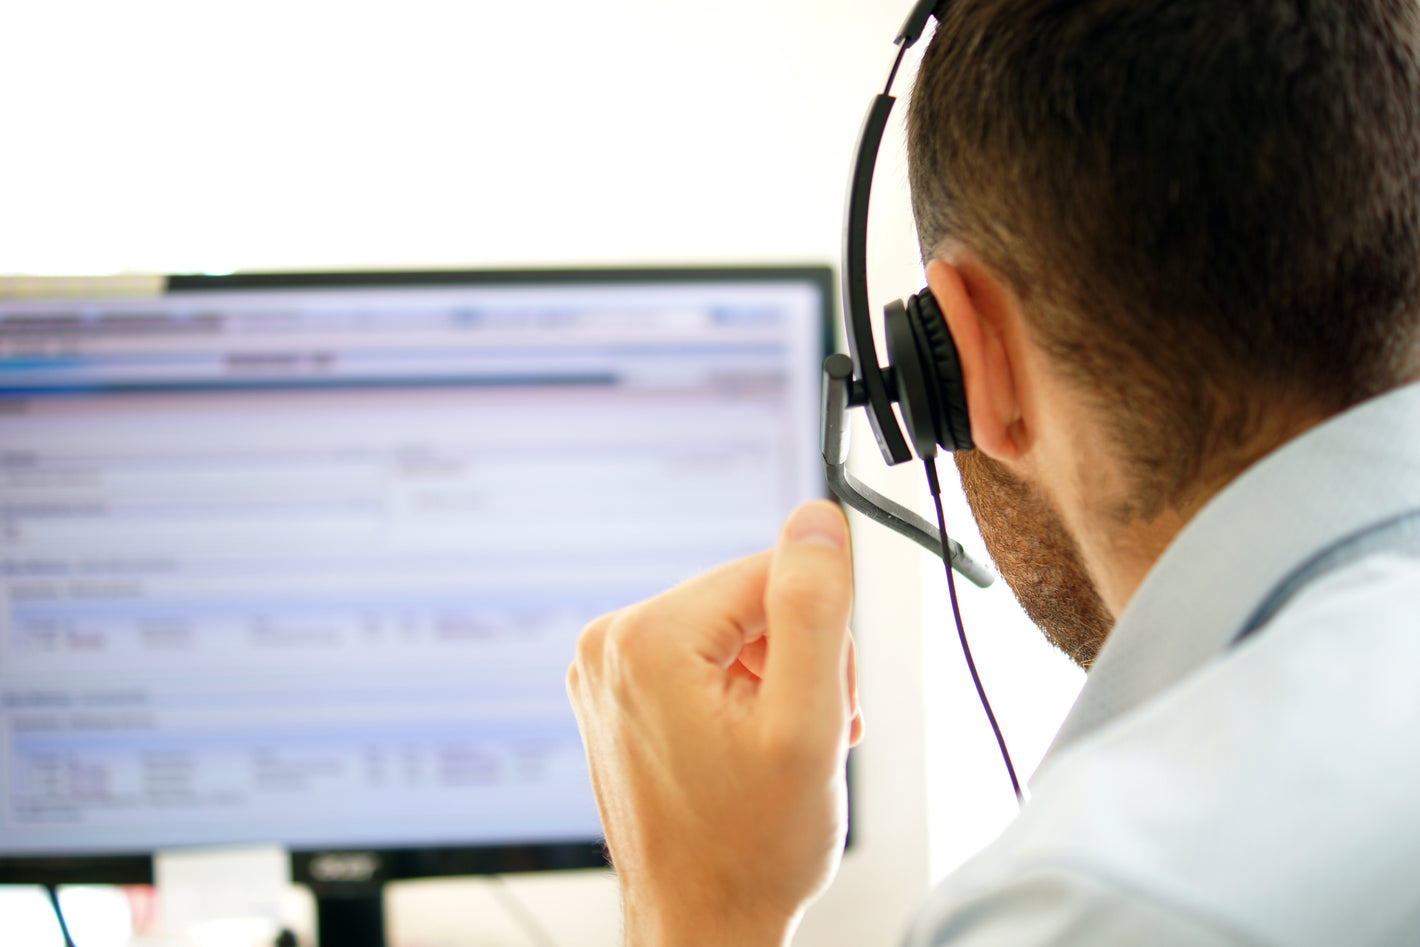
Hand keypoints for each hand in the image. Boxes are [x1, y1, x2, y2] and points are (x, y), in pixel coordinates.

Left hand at [566, 501, 861, 946]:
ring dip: (772, 681)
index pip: (770, 572)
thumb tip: (817, 520)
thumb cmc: (750, 848)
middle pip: (746, 601)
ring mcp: (605, 674)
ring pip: (728, 632)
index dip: (820, 632)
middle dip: (794, 659)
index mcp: (647, 637)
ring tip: (782, 750)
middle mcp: (608, 644)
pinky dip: (738, 697)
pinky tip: (752, 749)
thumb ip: (814, 609)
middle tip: (812, 732)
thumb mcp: (807, 720)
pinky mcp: (616, 699)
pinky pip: (698, 662)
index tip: (829, 698)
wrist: (700, 929)